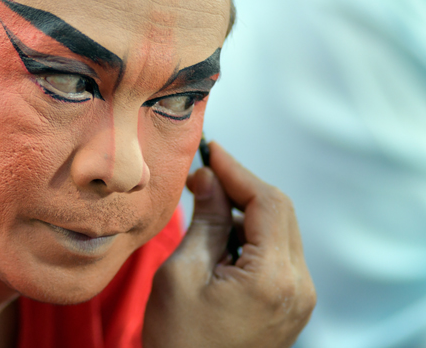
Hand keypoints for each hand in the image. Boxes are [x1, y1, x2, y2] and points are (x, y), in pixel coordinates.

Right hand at [143, 142, 315, 347]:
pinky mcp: (291, 305)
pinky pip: (279, 253)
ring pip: (280, 229)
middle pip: (280, 211)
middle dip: (242, 186)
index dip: (237, 170)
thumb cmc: (179, 339)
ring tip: (206, 202)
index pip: (267, 202)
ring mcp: (300, 298)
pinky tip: (222, 232)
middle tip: (202, 175)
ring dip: (246, 209)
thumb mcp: (181, 273)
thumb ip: (204, 221)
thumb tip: (207, 179)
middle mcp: (298, 286)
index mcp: (273, 278)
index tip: (209, 151)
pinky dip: (252, 234)